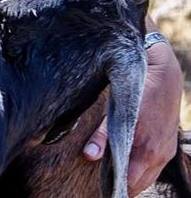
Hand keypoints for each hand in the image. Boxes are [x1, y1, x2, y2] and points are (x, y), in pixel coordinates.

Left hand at [83, 40, 182, 195]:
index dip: (113, 185)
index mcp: (146, 147)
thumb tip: (89, 156)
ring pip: (148, 176)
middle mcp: (160, 153)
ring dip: (132, 178)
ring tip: (112, 173)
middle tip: (102, 181)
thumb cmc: (134, 87)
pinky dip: (141, 169)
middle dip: (121, 184)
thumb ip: (103, 134)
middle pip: (139, 183)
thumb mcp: (115, 108)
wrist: (163, 72)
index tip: (99, 185)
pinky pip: (154, 167)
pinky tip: (127, 162)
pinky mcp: (169, 145)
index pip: (130, 182)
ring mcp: (167, 150)